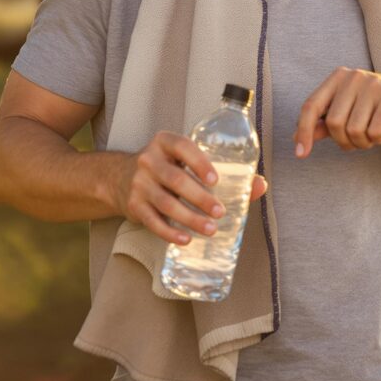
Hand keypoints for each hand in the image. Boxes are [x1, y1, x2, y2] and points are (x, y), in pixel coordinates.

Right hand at [114, 130, 267, 244]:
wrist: (120, 177)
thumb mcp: (187, 160)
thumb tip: (260, 185)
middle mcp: (149, 159)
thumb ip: (223, 170)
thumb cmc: (169, 166)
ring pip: (166, 203)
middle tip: (220, 212)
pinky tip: (185, 239)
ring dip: (189, 218)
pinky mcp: (133, 205)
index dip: (200, 163)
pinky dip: (169, 232)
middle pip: (176, 180)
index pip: (183, 147)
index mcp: (166, 142)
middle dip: (199, 198)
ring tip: (210, 229)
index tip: (216, 180)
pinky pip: (152, 221)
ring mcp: (138, 183)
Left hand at [293, 67, 380, 157]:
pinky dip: (378, 139)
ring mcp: (373, 86)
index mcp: (339, 77)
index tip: (301, 154)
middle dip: (345, 141)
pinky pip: (373, 132)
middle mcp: (354, 77)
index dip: (304, 131)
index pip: (311, 106)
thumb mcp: (351, 113)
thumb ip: (325, 122)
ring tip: (375, 133)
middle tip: (360, 140)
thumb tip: (297, 137)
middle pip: (333, 124)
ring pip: (353, 131)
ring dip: (364, 142)